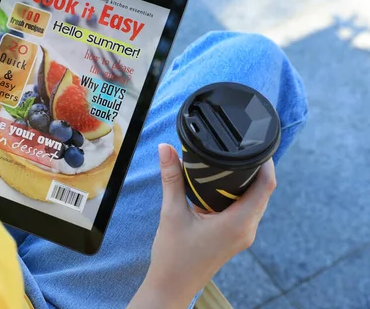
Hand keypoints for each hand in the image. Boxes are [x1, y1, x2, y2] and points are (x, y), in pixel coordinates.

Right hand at [128, 144, 275, 308]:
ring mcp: (242, 236)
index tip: (256, 145)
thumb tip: (165, 148)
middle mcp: (246, 230)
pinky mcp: (234, 238)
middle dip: (255, 170)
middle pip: (263, 192)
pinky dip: (237, 196)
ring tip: (229, 164)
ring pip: (254, 202)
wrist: (171, 287)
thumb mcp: (171, 212)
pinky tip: (219, 188)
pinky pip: (244, 211)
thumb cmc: (173, 256)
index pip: (266, 186)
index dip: (266, 163)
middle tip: (239, 149)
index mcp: (238, 223)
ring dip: (246, 183)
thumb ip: (171, 178)